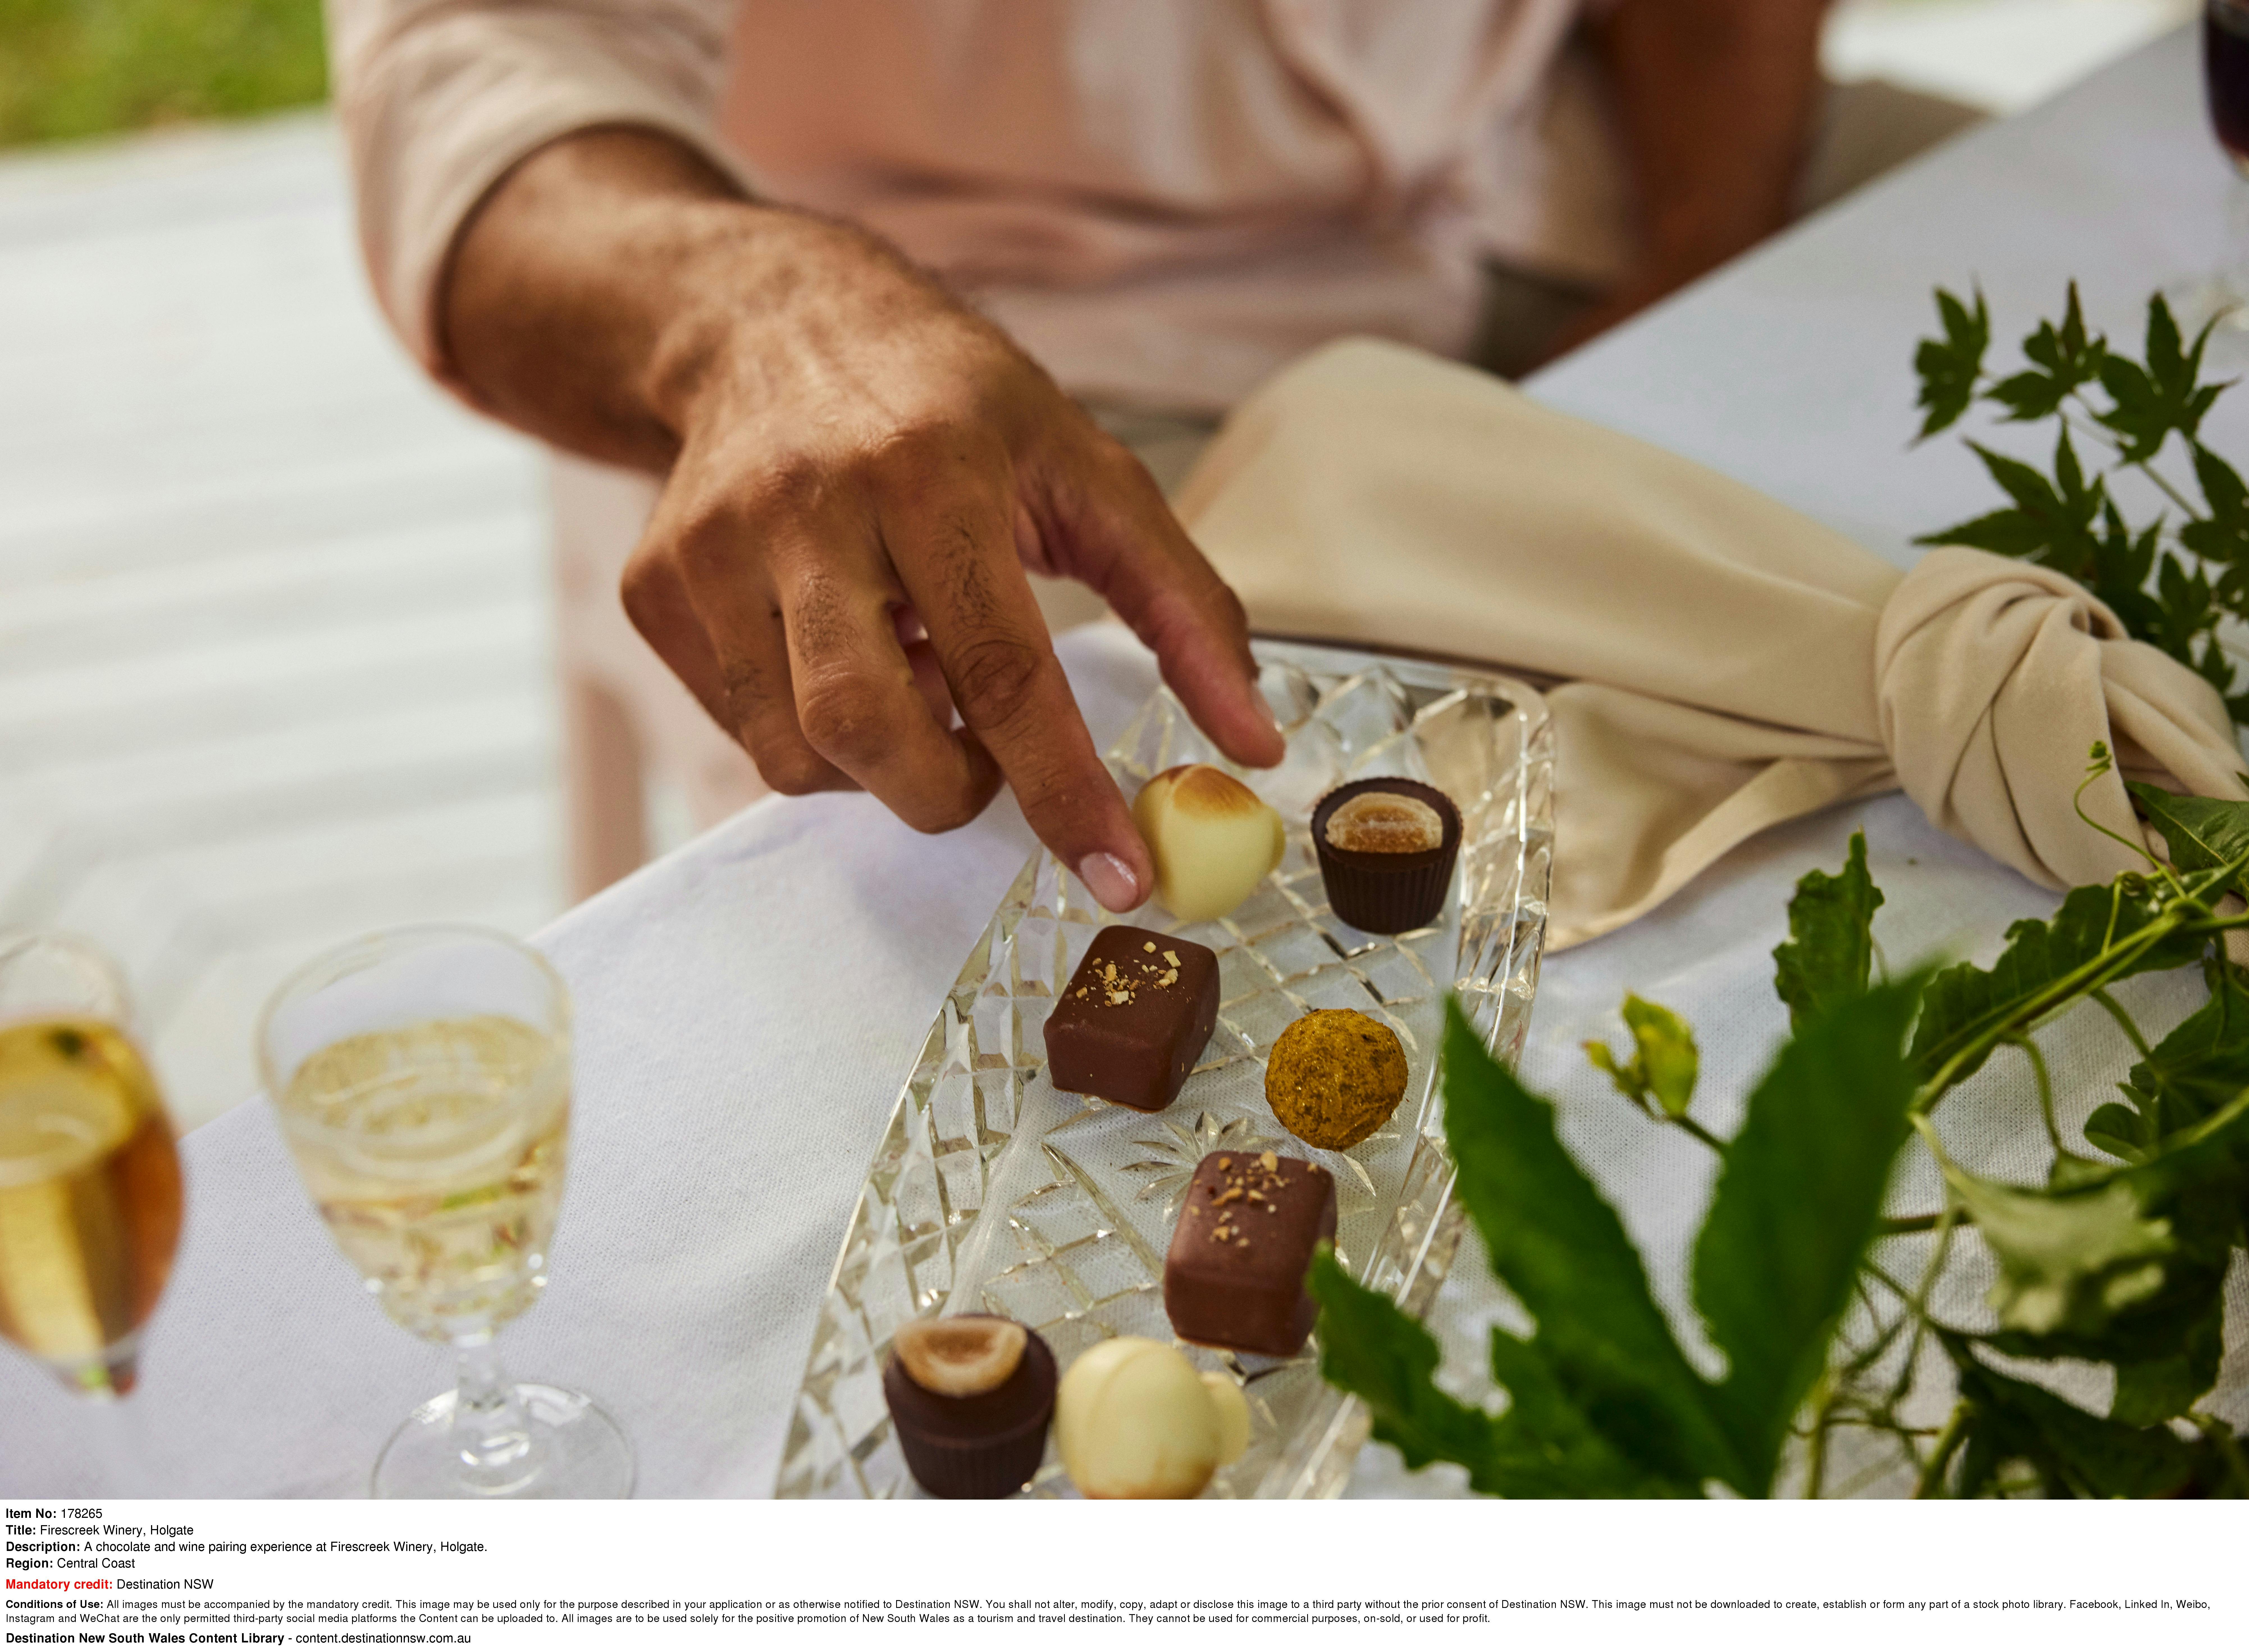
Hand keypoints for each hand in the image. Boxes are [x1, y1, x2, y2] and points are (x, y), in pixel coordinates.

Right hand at [445, 133, 1282, 908]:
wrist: (764, 322)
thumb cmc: (951, 406)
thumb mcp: (1087, 470)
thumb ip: (1184, 606)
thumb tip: (1253, 743)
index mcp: (930, 468)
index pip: (1003, 669)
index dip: (1063, 790)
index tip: (1118, 878)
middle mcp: (807, 505)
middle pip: (869, 728)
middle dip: (947, 793)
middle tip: (987, 769)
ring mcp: (711, 551)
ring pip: (797, 752)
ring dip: (880, 762)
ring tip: (911, 674)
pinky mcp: (655, 589)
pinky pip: (744, 729)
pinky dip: (815, 733)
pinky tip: (846, 651)